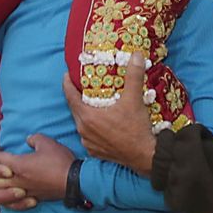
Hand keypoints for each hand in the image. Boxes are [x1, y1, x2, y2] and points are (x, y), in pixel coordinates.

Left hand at [0, 134, 73, 210]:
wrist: (74, 181)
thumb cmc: (60, 160)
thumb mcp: (47, 143)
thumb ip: (34, 139)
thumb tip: (28, 140)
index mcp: (20, 164)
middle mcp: (18, 179)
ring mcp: (24, 190)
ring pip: (0, 192)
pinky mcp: (31, 198)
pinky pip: (12, 202)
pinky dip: (2, 202)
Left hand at [62, 52, 156, 174]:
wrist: (145, 156)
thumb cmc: (136, 128)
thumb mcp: (134, 99)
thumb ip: (134, 75)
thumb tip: (136, 55)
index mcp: (87, 116)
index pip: (70, 96)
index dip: (68, 84)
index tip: (68, 74)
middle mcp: (83, 130)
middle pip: (76, 109)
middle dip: (78, 97)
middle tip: (84, 86)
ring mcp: (89, 143)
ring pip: (83, 123)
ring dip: (87, 113)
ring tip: (95, 104)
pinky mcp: (96, 152)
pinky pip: (89, 136)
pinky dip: (93, 127)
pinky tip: (103, 123)